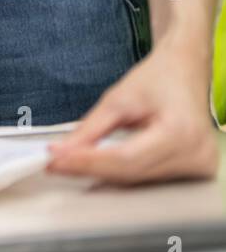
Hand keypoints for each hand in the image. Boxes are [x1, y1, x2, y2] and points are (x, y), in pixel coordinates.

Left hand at [48, 39, 219, 182]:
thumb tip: (61, 153)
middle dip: (87, 168)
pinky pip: (145, 178)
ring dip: (99, 174)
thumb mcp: (118, 100)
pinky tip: (94, 167)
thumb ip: (89, 130)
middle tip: (53, 163)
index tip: (56, 160)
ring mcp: (199, 166)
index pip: (125, 158)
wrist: (184, 71)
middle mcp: (196, 154)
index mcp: (181, 132)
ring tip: (68, 163)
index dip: (87, 161)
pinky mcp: (193, 171)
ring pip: (135, 180)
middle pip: (129, 172)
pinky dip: (117, 173)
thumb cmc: (158, 79)